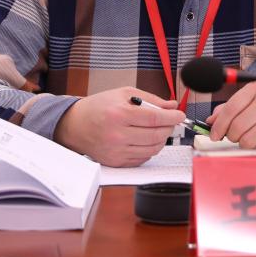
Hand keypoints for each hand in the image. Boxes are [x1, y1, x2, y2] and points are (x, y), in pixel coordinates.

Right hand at [54, 87, 185, 167]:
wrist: (75, 125)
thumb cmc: (99, 106)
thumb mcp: (124, 94)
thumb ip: (151, 99)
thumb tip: (172, 105)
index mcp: (119, 115)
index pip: (154, 118)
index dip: (172, 116)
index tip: (180, 114)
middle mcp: (117, 135)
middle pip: (156, 135)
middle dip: (169, 127)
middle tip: (171, 121)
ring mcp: (117, 152)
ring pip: (152, 149)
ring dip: (161, 139)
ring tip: (159, 129)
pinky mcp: (116, 162)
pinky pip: (143, 158)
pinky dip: (150, 149)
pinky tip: (146, 139)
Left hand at [206, 82, 255, 148]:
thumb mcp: (251, 99)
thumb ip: (229, 108)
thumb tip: (211, 122)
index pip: (231, 108)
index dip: (219, 125)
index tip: (214, 134)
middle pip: (237, 127)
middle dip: (230, 136)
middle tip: (233, 136)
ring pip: (247, 141)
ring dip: (242, 143)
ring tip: (248, 137)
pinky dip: (255, 149)